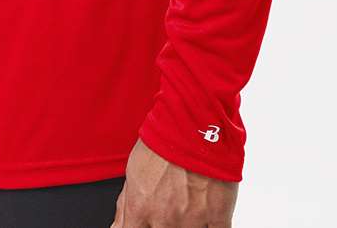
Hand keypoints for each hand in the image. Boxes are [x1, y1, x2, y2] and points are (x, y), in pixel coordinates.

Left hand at [109, 137, 238, 226]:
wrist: (196, 120)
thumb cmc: (166, 137)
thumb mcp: (134, 166)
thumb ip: (125, 202)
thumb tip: (118, 225)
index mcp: (142, 207)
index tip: (143, 222)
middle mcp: (165, 219)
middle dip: (163, 221)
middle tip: (169, 202)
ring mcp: (193, 220)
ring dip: (188, 222)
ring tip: (189, 200)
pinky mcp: (218, 215)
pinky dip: (212, 225)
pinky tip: (208, 213)